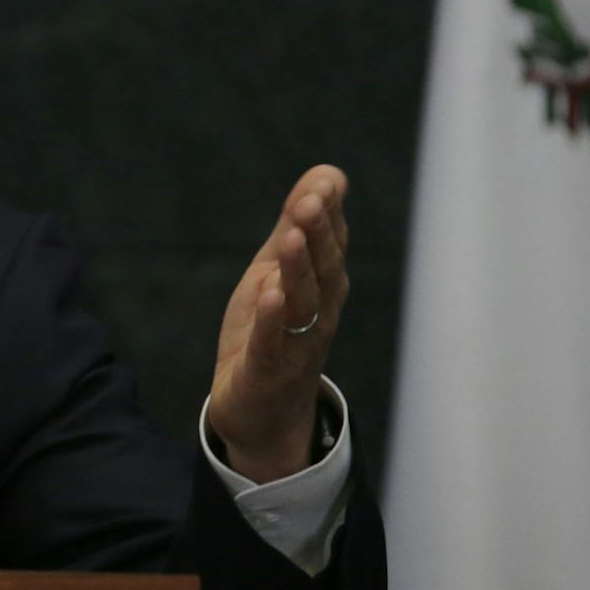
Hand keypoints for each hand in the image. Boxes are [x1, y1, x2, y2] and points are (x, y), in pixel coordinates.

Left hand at [205, 165, 348, 483]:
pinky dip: (272, 319)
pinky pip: (273, 343)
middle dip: (318, 234)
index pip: (329, 244)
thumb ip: (296, 227)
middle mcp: (318, 313)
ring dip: (297, 269)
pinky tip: (270, 294)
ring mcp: (295, 344)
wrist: (260, 414)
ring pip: (301, 303)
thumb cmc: (272, 334)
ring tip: (289, 235)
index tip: (325, 180)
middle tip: (311, 199)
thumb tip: (325, 175)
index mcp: (322, 287)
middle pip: (322, 270)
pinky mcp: (268, 370)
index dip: (327, 212)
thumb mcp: (277, 273)